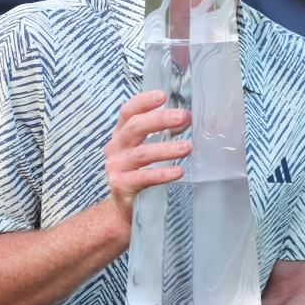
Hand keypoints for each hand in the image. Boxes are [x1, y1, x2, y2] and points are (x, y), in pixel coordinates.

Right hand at [104, 90, 191, 226]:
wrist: (122, 208)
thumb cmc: (137, 173)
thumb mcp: (144, 149)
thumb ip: (161, 133)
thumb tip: (187, 119)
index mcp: (121, 134)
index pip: (128, 112)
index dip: (143, 101)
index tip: (162, 95)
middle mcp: (116, 147)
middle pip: (135, 127)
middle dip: (160, 120)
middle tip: (183, 117)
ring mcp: (117, 167)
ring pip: (142, 153)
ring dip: (166, 148)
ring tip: (188, 147)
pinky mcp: (122, 186)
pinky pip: (144, 178)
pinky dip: (163, 173)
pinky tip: (179, 171)